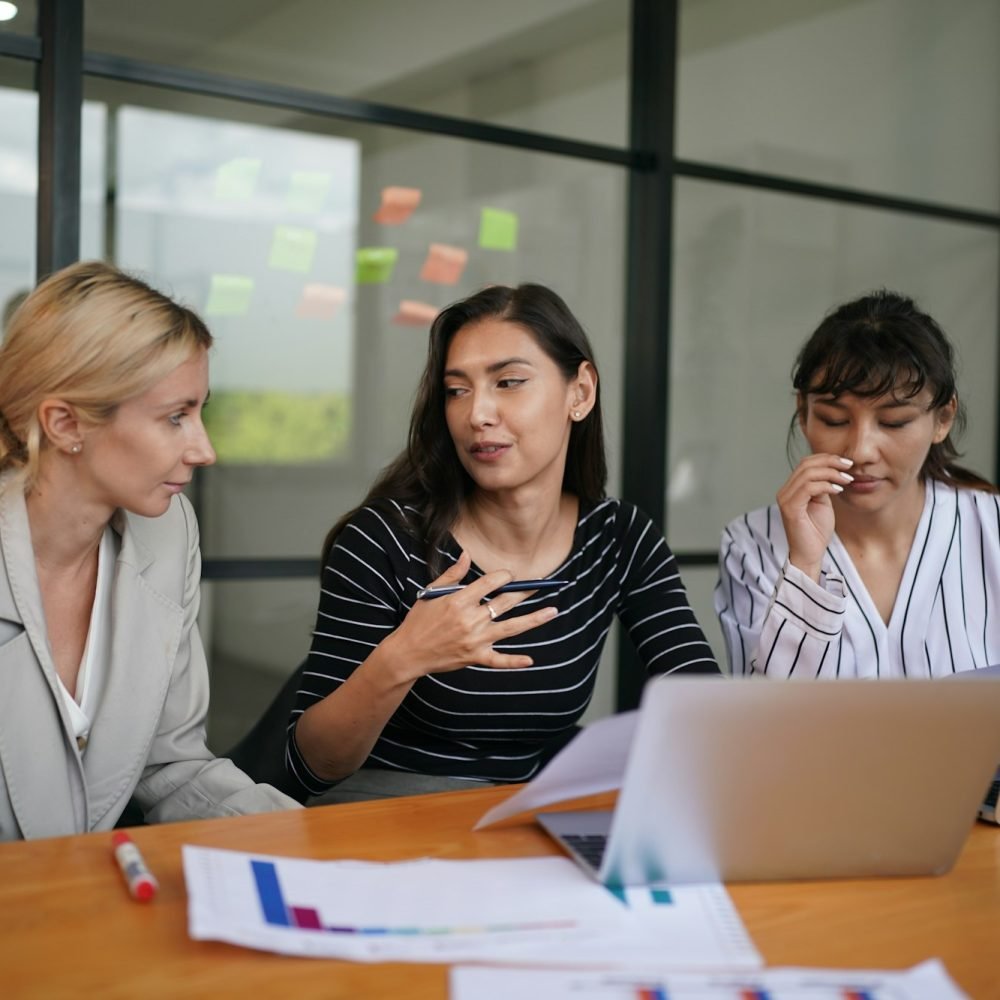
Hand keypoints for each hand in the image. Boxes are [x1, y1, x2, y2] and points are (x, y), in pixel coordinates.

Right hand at [387, 551, 558, 679]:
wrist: (408, 653)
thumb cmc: (419, 620)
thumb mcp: (432, 593)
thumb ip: (452, 574)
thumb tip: (466, 554)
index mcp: (459, 601)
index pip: (490, 583)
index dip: (504, 576)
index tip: (509, 575)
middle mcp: (470, 619)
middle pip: (505, 602)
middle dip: (525, 590)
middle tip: (541, 583)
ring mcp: (475, 640)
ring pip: (511, 628)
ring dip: (534, 619)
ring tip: (553, 611)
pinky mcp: (475, 657)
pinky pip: (498, 660)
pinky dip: (513, 661)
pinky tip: (530, 660)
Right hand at [776, 454, 853, 580]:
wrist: (809, 554)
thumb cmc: (816, 532)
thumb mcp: (822, 503)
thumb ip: (822, 487)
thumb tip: (832, 472)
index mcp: (791, 489)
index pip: (805, 464)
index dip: (826, 459)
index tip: (847, 463)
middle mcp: (784, 492)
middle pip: (805, 465)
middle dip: (830, 462)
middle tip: (849, 466)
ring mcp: (785, 499)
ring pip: (807, 474)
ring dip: (831, 473)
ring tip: (847, 479)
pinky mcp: (790, 508)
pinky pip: (808, 488)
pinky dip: (826, 485)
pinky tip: (839, 490)